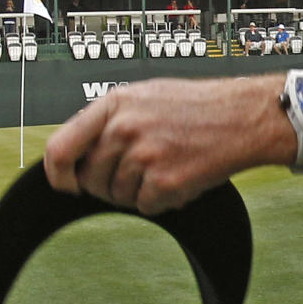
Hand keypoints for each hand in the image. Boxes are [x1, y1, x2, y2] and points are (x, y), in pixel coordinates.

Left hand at [43, 74, 295, 214]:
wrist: (244, 116)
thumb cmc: (198, 106)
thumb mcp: (144, 96)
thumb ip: (109, 120)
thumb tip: (79, 151)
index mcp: (113, 105)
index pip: (60, 148)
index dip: (58, 174)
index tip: (66, 185)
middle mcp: (124, 129)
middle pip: (91, 179)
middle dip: (109, 184)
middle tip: (139, 172)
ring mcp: (144, 156)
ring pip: (119, 197)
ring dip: (141, 192)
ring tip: (167, 166)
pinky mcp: (165, 182)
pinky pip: (146, 207)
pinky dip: (163, 200)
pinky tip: (181, 177)